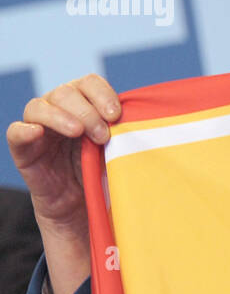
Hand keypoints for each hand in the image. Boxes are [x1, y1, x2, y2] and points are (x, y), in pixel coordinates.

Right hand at [7, 75, 120, 293]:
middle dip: (86, 110)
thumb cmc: (106, 174)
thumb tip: (149, 122)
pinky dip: (25, 130)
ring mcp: (40, 129)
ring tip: (79, 133)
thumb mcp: (118, 151)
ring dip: (61, 116)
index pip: (89, 83)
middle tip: (103, 134)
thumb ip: (124, 133)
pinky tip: (38, 133)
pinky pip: (16, 132)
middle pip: (65, 92)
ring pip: (38, 106)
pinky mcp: (25, 151)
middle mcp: (60, 111)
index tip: (116, 114)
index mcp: (85, 105)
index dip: (101, 93)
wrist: (84, 210)